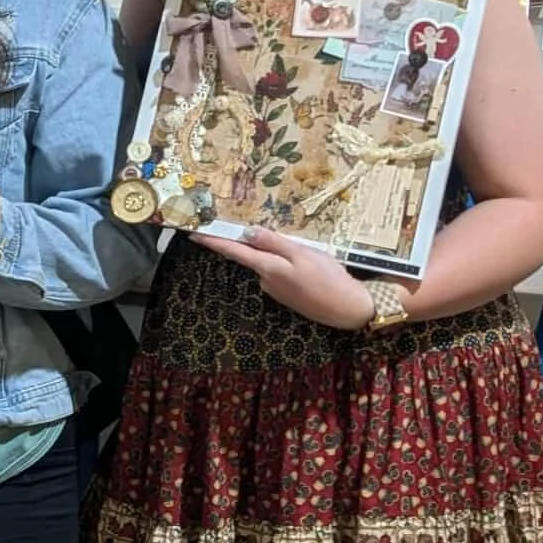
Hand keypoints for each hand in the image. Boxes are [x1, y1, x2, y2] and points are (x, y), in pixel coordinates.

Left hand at [193, 226, 376, 328]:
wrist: (348, 309)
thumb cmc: (328, 278)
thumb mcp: (302, 254)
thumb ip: (274, 243)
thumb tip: (247, 232)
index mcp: (267, 268)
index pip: (234, 251)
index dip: (214, 242)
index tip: (194, 234)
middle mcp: (266, 280)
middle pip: (252, 257)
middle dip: (254, 245)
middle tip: (267, 235)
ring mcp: (276, 290)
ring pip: (269, 265)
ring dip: (278, 256)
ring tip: (308, 255)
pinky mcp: (287, 295)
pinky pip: (280, 274)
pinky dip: (287, 266)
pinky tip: (308, 267)